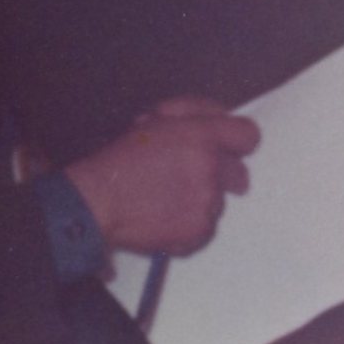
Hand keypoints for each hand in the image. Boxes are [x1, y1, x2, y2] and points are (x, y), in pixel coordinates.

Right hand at [63, 100, 259, 256]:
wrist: (95, 204)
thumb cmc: (119, 164)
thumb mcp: (155, 121)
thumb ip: (194, 113)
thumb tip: (220, 118)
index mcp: (201, 136)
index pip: (248, 135)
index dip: (236, 143)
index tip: (228, 151)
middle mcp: (210, 168)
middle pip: (237, 173)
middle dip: (217, 175)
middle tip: (189, 182)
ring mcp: (205, 201)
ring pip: (218, 201)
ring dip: (199, 201)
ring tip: (165, 201)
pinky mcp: (197, 230)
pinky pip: (205, 228)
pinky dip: (188, 226)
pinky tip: (164, 219)